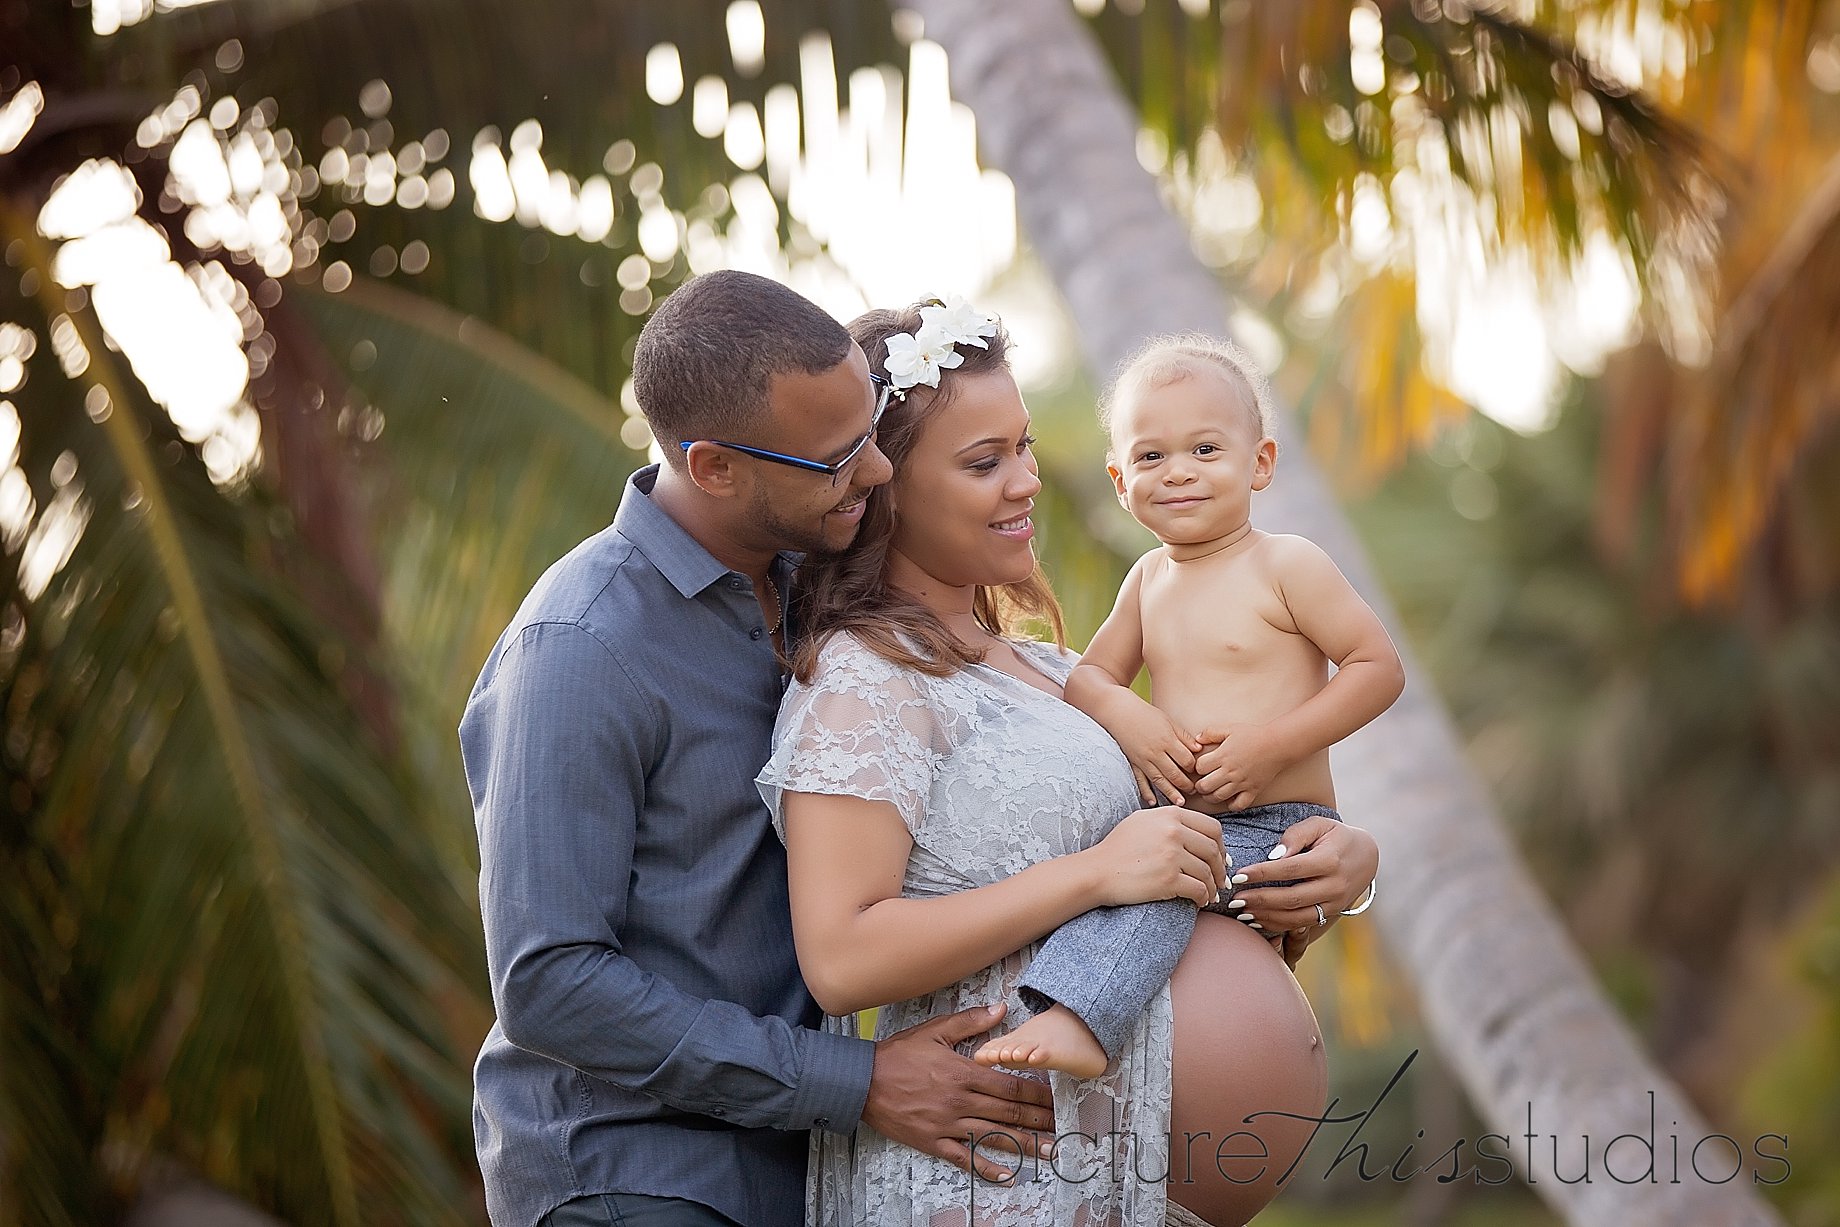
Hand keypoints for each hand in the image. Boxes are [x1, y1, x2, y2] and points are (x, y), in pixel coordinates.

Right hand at [861, 1002, 1055, 1183]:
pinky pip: (964, 1157)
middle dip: (1038, 1119)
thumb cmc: (897, 1055)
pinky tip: (1005, 1174)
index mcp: (963, 1073)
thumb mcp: (934, 1031)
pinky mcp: (933, 1141)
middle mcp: (960, 1101)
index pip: (1010, 1084)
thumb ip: (970, 1021)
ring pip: (993, 1136)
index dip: (1036, 1093)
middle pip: (1008, 1112)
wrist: (862, 1082)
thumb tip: (1000, 1010)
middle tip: (1060, 1126)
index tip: (1054, 1098)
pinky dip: (985, 1167)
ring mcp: (947, 1124)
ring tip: (1048, 1151)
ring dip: (1024, 1144)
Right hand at [1084, 805, 1229, 907]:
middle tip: (1220, 880)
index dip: (1221, 845)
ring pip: (1207, 872)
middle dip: (1220, 868)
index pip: (1212, 828)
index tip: (1220, 858)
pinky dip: (1203, 898)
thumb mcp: (1142, 820)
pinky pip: (1199, 890)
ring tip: (1209, 894)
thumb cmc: (1118, 848)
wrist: (1097, 871)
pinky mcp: (1169, 879)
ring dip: (1212, 887)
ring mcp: (1171, 855)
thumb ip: (1170, 820)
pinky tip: (1200, 902)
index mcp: (1170, 815)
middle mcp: (1173, 832)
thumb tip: (1201, 834)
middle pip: (1213, 850)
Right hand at [1093, 691, 1200, 805]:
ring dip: (1171, 793)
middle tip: (1194, 791)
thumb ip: (1183, 736)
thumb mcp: (1168, 721)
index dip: (1194, 767)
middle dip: (1186, 784)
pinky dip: (1146, 792)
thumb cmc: (1146, 714)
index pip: (1186, 760)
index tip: (1198, 770)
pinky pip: (1140, 781)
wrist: (1120, 712)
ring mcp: (1143, 759)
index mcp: (1167, 740)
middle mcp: (1155, 752)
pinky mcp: (1133, 763)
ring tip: (1180, 803)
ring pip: (1159, 781)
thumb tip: (1199, 749)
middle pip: (1175, 773)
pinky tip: (1153, 802)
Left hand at [1192, 723, 1291, 810]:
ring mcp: (1241, 783)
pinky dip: (1231, 805)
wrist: (1278, 744)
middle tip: (1201, 783)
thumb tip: (1197, 740)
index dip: (1197, 768)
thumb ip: (1211, 732)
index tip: (1201, 767)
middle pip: (1204, 786)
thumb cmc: (1253, 735)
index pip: (1199, 768)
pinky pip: (1238, 805)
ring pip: (1218, 797)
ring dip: (1210, 796)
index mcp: (1222, 756)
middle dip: (1199, 786)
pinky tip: (1229, 798)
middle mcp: (1230, 772)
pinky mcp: (1253, 791)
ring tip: (1210, 792)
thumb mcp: (1229, 728)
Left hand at [1229, 817, 1377, 965]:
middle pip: (1292, 898)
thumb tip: (1274, 855)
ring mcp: (1334, 903)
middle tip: (1235, 900)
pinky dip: (1279, 925)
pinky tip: (1258, 920)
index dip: (1263, 874)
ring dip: (1267, 917)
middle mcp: (1334, 885)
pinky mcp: (1332, 914)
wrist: (1367, 857)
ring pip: (1297, 917)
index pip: (1291, 869)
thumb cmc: (1336, 836)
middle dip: (1260, 900)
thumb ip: (1295, 836)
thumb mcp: (1319, 824)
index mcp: (1329, 860)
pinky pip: (1303, 924)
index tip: (1239, 876)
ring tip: (1241, 913)